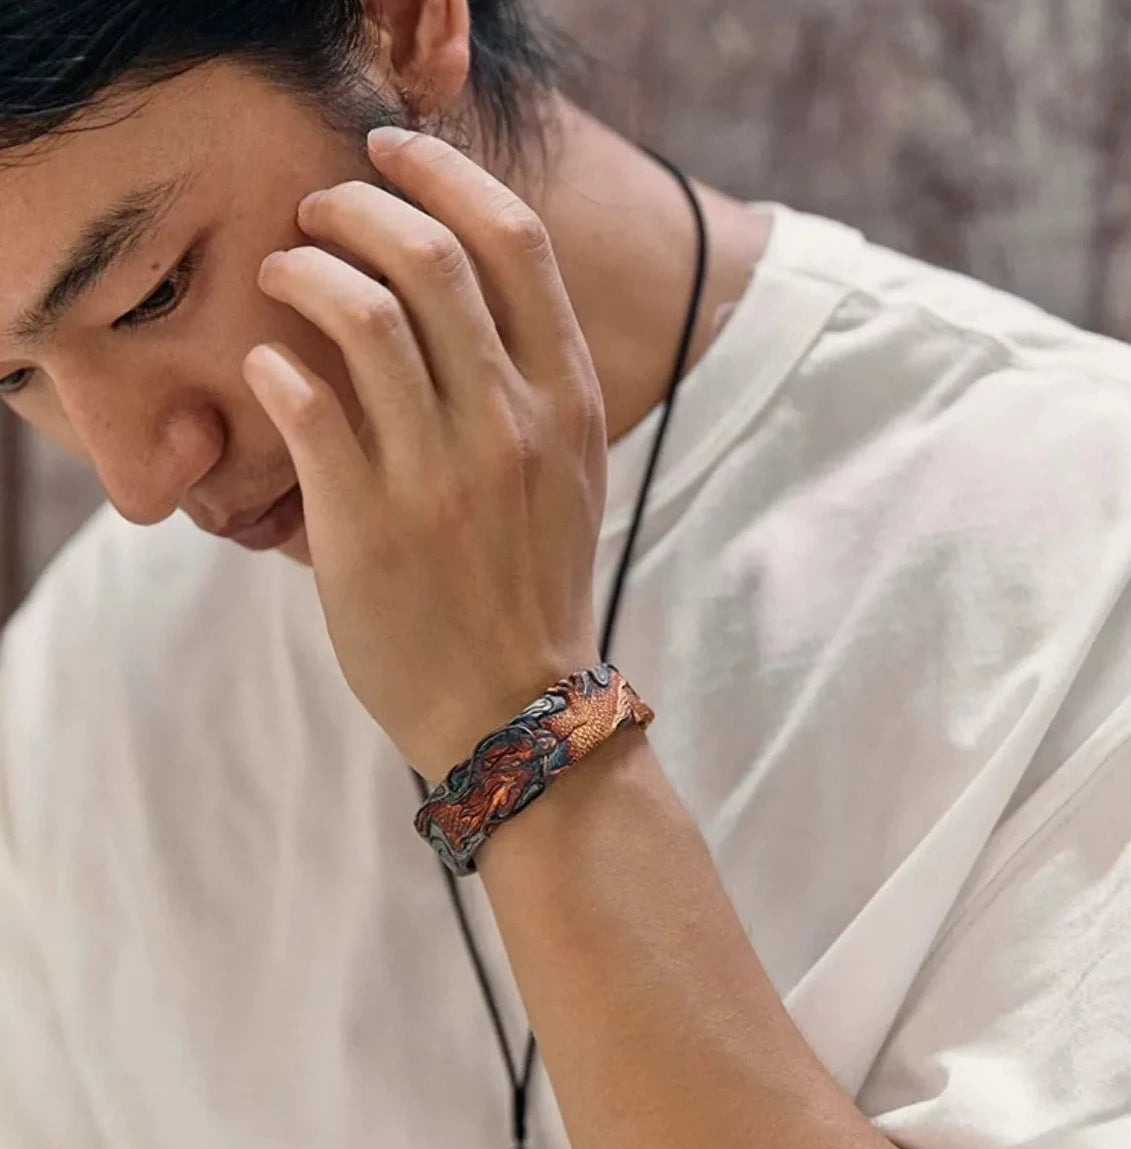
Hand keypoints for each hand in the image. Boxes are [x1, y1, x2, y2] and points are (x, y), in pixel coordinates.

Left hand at [243, 129, 606, 786]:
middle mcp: (511, 424)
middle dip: (358, 204)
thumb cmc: (531, 585)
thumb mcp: (570, 473)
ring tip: (280, 271)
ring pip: (364, 313)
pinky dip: (273, 361)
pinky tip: (266, 363)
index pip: (516, 241)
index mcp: (569, 401)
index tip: (392, 154)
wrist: (512, 709)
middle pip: (430, 254)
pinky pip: (305, 401)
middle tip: (316, 208)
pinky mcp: (368, 524)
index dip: (445, 174)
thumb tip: (463, 279)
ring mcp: (439, 474)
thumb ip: (535, 378)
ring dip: (304, 269)